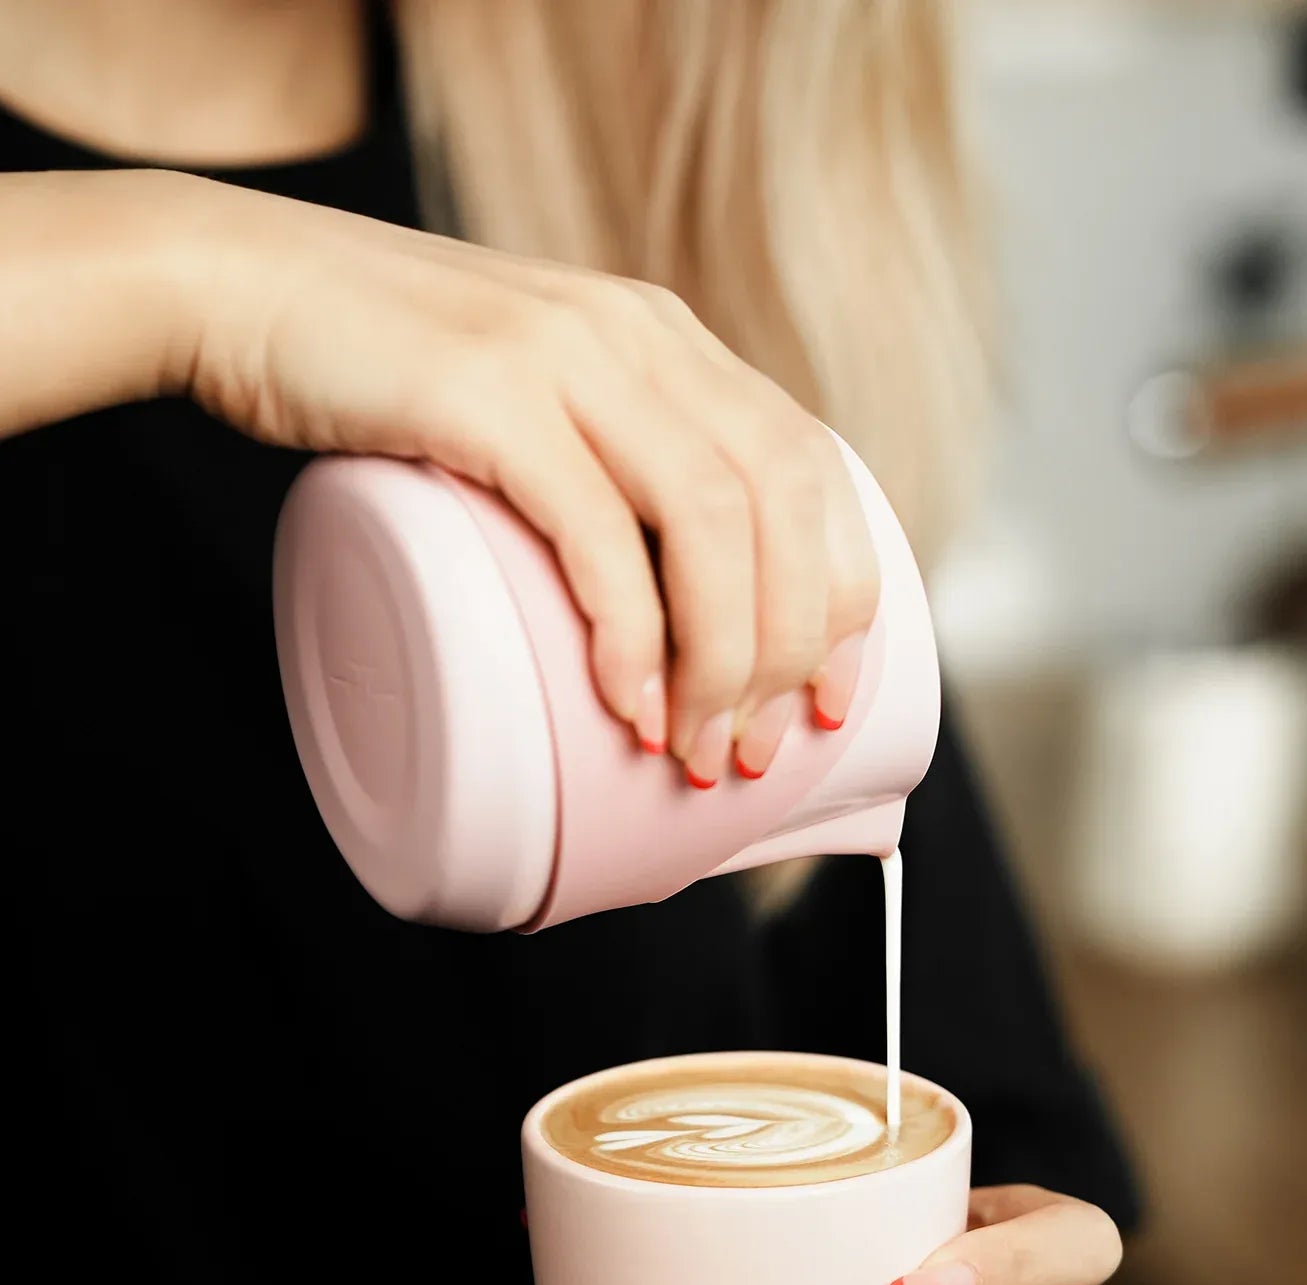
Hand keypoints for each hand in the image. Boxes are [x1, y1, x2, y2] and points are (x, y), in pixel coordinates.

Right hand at [153, 171, 877, 781]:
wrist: (239, 286)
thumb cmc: (389, 382)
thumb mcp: (533, 402)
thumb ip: (600, 465)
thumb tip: (657, 622)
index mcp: (670, 343)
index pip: (812, 467)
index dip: (843, 593)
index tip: (832, 696)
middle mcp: (641, 337)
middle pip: (781, 503)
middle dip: (794, 647)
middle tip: (756, 750)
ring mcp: (567, 356)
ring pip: (708, 519)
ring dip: (725, 659)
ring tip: (696, 752)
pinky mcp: (484, 392)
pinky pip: (594, 525)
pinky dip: (629, 630)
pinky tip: (629, 706)